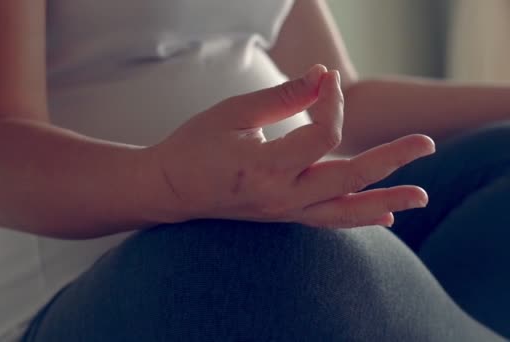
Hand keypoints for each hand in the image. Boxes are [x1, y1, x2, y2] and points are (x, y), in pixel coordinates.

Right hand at [148, 65, 434, 227]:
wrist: (170, 189)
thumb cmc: (195, 146)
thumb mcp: (232, 112)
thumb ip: (282, 97)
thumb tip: (322, 77)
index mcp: (265, 167)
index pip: (322, 134)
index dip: (331, 102)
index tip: (325, 80)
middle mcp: (280, 196)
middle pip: (349, 178)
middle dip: (391, 160)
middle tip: (426, 144)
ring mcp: (283, 211)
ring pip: (345, 210)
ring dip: (386, 201)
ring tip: (421, 198)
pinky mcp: (282, 216)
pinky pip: (327, 221)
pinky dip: (358, 218)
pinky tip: (384, 216)